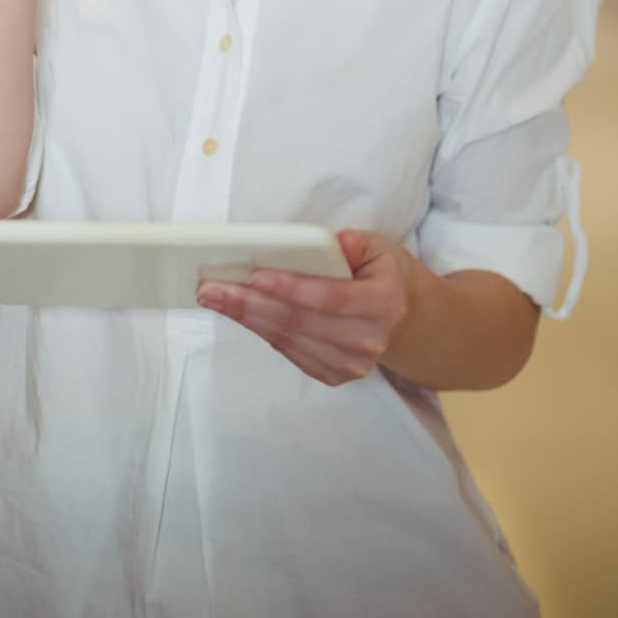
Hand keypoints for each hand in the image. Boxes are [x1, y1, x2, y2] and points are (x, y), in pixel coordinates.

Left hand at [195, 229, 413, 386]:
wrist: (406, 320)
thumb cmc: (384, 274)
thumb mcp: (378, 247)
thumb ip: (353, 243)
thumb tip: (328, 243)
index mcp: (384, 303)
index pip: (330, 297)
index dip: (291, 287)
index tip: (255, 274)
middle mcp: (369, 340)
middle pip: (300, 322)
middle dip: (251, 303)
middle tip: (211, 287)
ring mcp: (352, 364)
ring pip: (289, 339)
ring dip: (247, 318)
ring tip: (214, 297)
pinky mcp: (334, 375)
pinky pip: (290, 352)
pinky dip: (261, 331)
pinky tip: (239, 314)